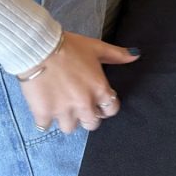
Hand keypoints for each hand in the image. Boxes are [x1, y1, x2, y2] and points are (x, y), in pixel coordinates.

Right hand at [20, 31, 139, 133]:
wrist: (40, 49)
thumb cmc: (70, 47)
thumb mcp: (96, 48)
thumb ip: (117, 55)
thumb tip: (136, 56)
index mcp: (99, 90)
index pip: (111, 110)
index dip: (106, 106)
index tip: (99, 101)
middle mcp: (84, 104)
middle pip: (92, 124)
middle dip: (88, 116)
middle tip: (80, 106)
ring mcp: (63, 111)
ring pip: (70, 128)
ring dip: (67, 119)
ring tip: (62, 107)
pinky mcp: (43, 114)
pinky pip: (46, 126)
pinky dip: (45, 119)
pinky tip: (44, 107)